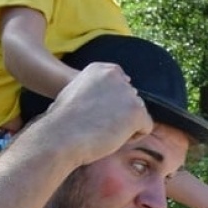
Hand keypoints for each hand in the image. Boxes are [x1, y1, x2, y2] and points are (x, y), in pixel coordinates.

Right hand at [32, 63, 152, 165]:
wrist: (61, 136)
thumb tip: (116, 93)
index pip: (122, 85)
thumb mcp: (74, 92)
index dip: (114, 104)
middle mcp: (115, 76)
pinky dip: (133, 138)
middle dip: (120, 114)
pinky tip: (112, 138)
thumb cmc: (62, 121)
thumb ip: (95, 88)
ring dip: (126, 126)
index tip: (97, 113)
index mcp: (100, 69)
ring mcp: (128, 93)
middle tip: (98, 124)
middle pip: (131, 100)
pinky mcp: (137, 111)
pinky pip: (146, 128)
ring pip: (139, 114)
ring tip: (103, 131)